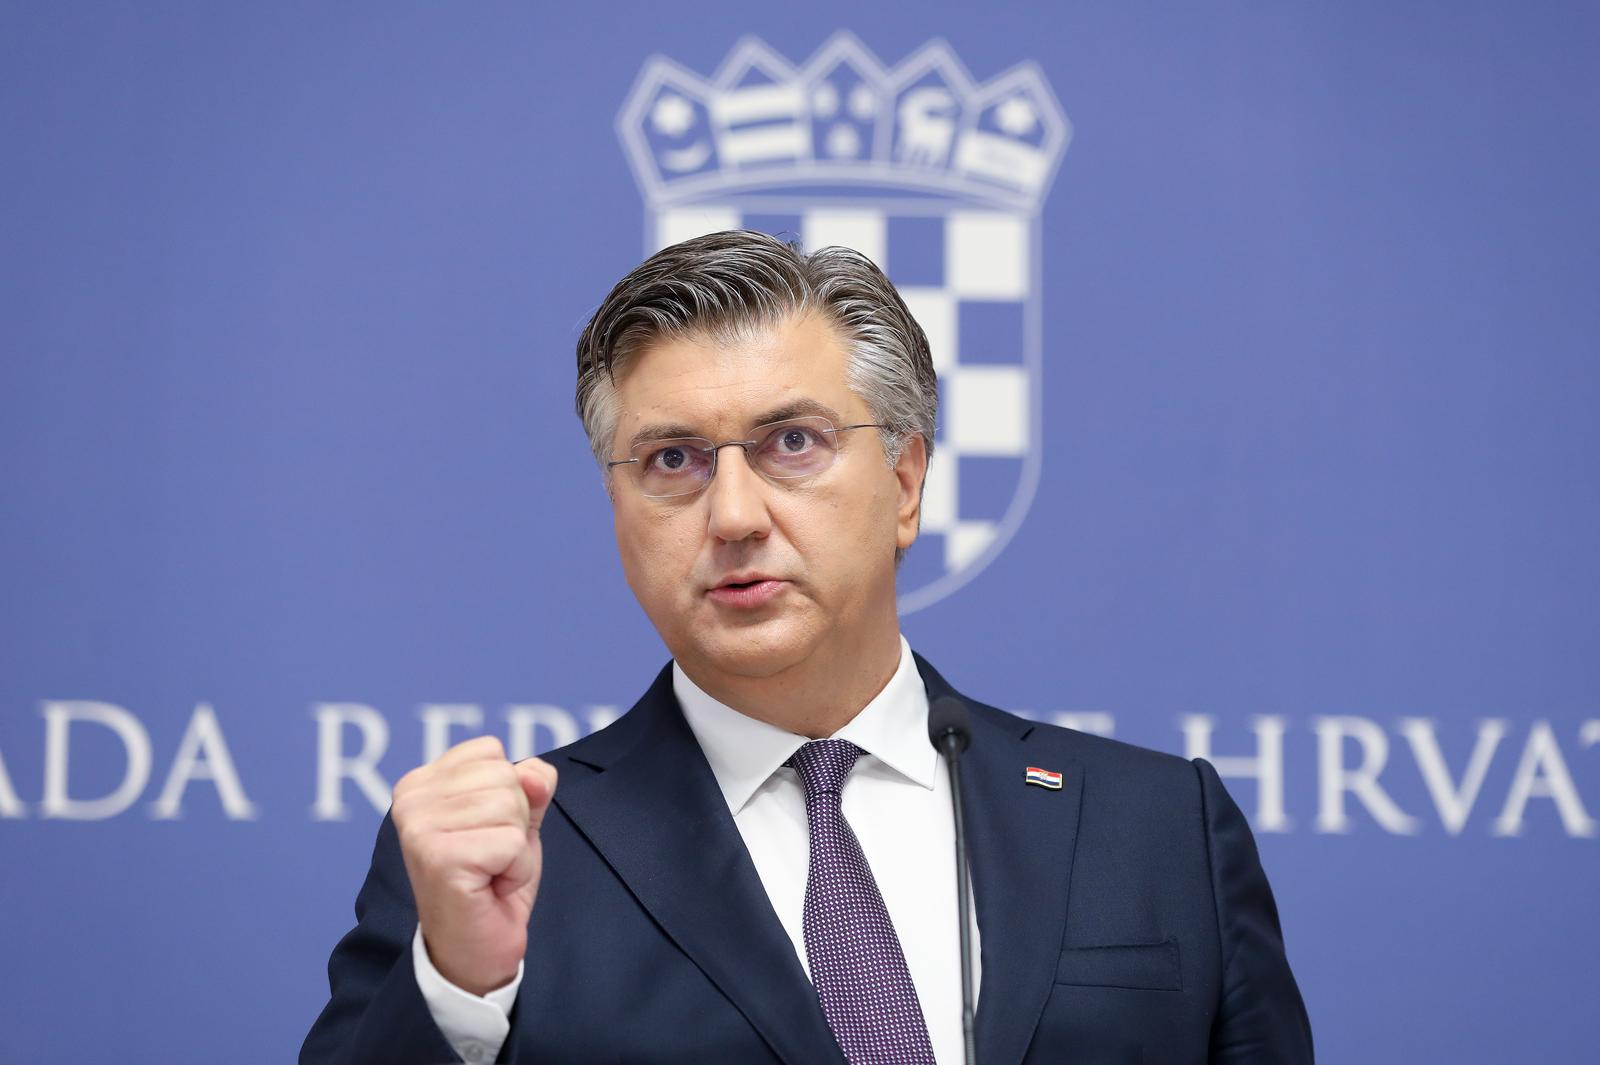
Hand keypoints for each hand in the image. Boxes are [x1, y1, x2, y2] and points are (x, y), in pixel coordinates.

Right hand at [391, 736, 556, 995]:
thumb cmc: (492, 882)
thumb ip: (529, 785)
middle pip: (504, 776)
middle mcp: (410, 800)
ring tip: (490, 872)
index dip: (508, 794)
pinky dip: (515, 869)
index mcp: (420, 782)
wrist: (476, 950)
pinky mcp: (438, 857)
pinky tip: (491, 887)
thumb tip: (537, 774)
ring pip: (510, 806)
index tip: (484, 833)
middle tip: (490, 859)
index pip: (490, 751)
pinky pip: (511, 842)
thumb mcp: (516, 820)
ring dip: (515, 848)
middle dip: (515, 822)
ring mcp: (419, 828)